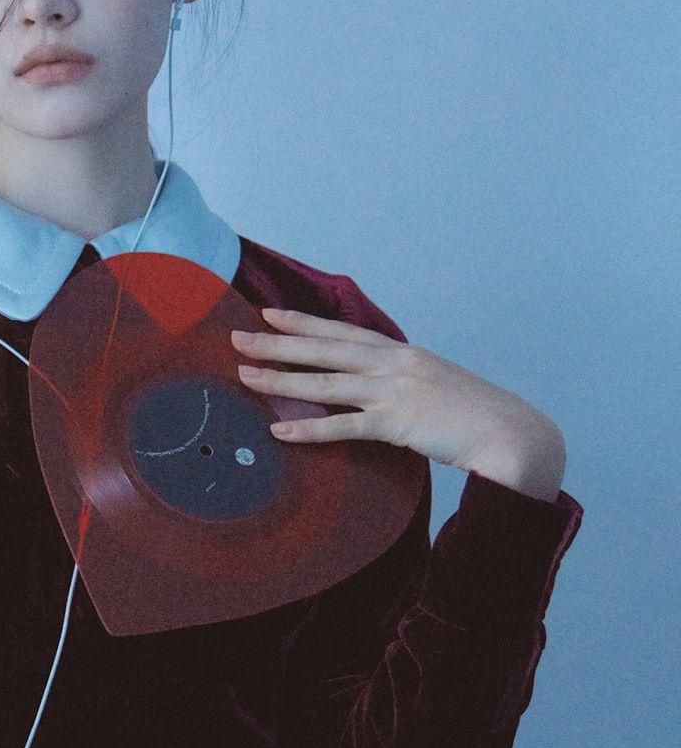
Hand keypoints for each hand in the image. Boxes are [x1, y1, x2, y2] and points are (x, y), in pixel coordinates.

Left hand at [230, 307, 558, 474]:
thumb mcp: (434, 383)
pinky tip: (279, 432)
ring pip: (326, 384)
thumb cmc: (473, 413)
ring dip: (282, 380)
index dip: (304, 324)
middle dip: (278, 344)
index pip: (343, 333)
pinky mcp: (397, 425)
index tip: (270, 315)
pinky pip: (344, 427)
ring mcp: (394, 393)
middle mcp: (394, 365)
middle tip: (237, 339)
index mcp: (401, 353)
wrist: (510, 432)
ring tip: (245, 376)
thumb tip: (373, 386)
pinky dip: (310, 430)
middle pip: (324, 351)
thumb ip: (401, 381)